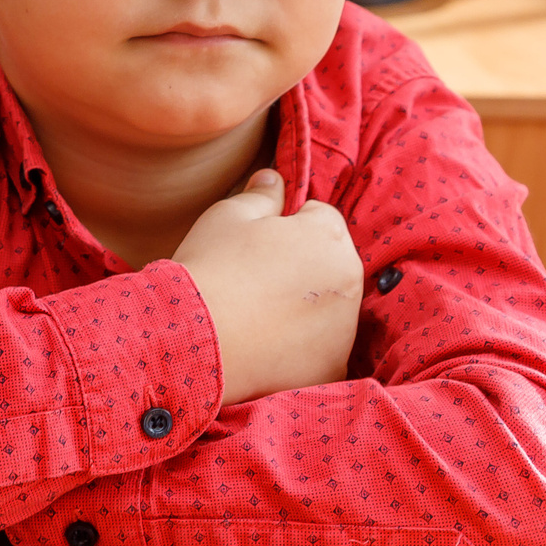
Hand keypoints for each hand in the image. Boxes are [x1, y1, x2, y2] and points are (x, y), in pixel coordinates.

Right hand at [173, 169, 361, 406]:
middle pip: (329, 265)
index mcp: (329, 236)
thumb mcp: (228, 216)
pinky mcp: (330, 367)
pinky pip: (320, 351)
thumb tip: (274, 177)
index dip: (286, 226)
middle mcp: (350, 282)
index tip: (256, 244)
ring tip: (256, 317)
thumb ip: (261, 194)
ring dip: (303, 309)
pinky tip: (264, 347)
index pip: (319, 217)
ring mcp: (344, 330)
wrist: (194, 340)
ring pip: (327, 310)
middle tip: (254, 281)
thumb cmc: (211, 268)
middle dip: (301, 267)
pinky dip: (299, 350)